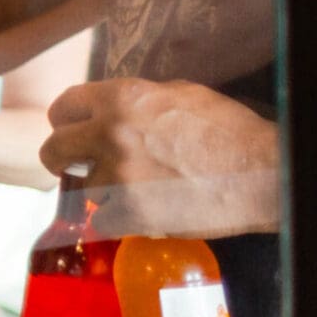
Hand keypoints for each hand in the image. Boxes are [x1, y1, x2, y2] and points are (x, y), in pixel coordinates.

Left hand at [40, 78, 278, 237]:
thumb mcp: (180, 94)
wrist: (262, 172)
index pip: (64, 106)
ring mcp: (118, 174)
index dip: (65, 122)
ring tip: (130, 192)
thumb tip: (114, 108)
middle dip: (60, 159)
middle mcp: (110, 133)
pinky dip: (118, 222)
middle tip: (70, 167)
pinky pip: (101, 222)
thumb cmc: (230, 131)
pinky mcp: (132, 212)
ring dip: (101, 193)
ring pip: (83, 189)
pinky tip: (139, 216)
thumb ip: (137, 101)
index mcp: (120, 98)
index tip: (68, 133)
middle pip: (54, 149)